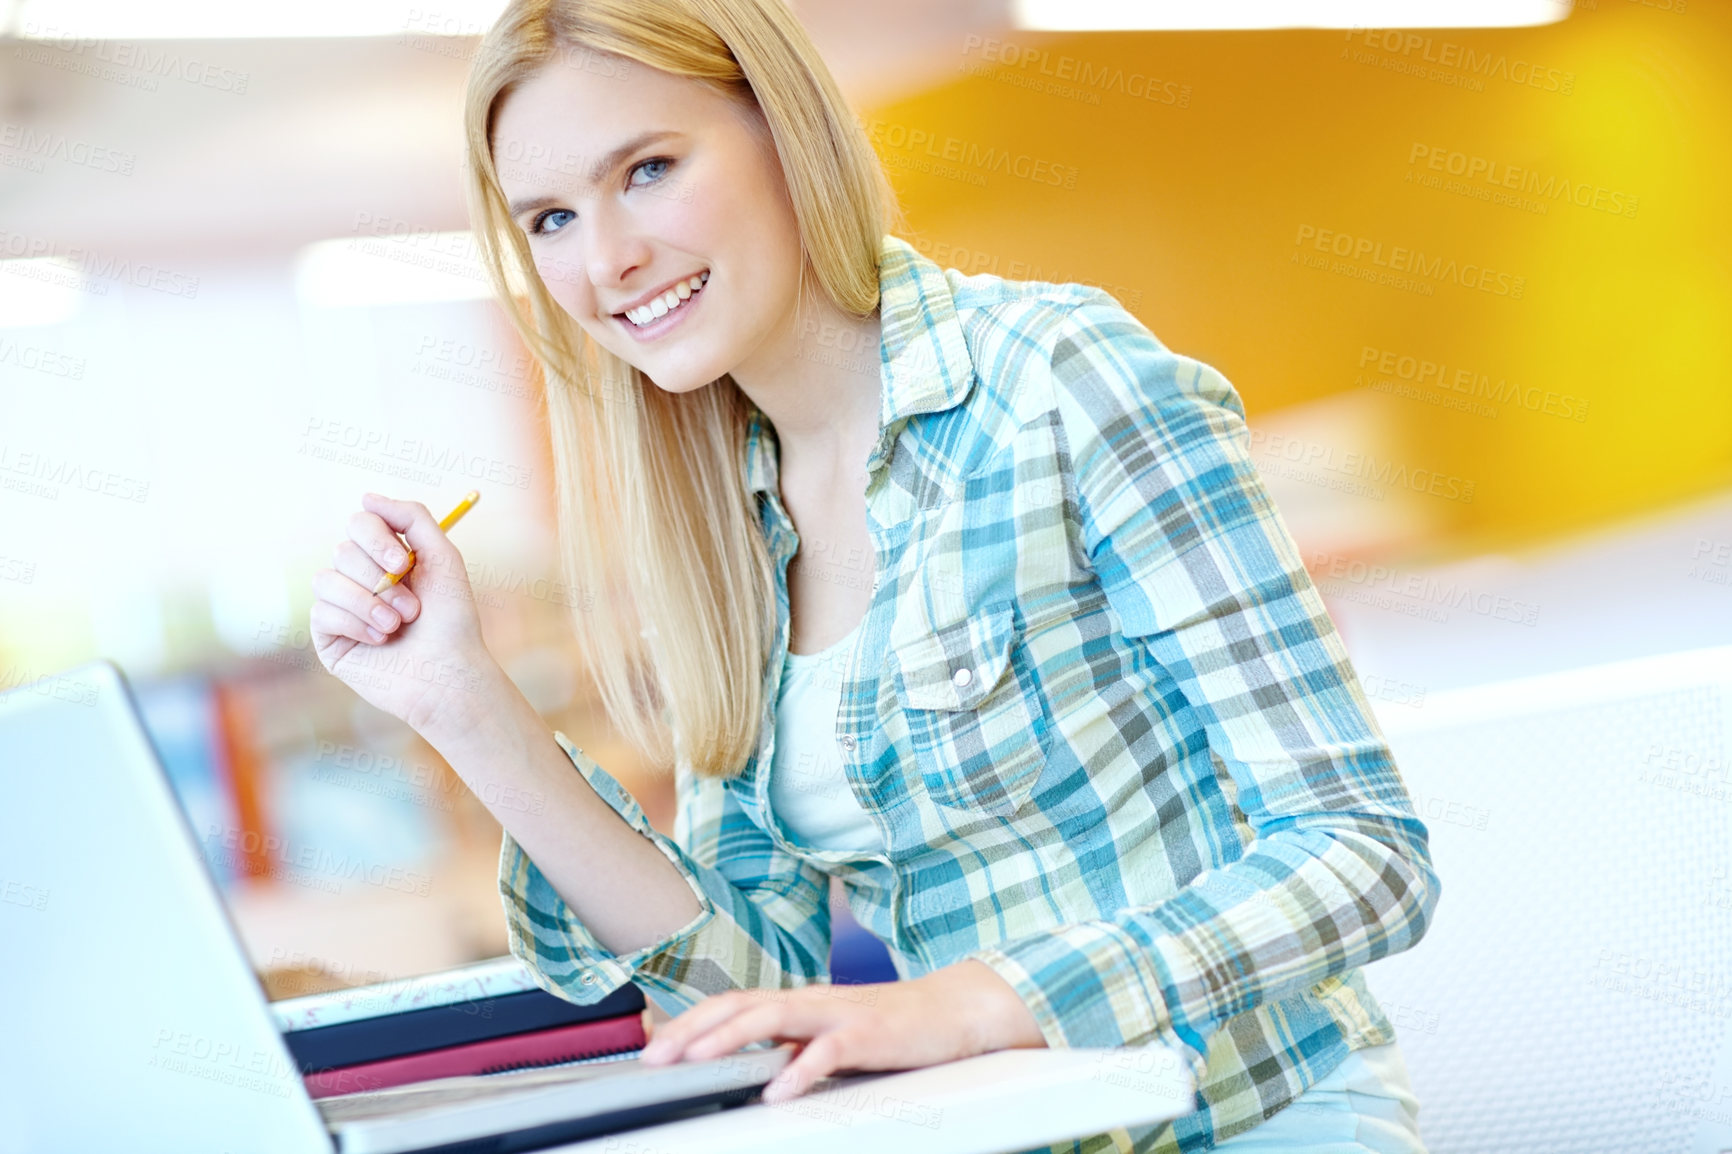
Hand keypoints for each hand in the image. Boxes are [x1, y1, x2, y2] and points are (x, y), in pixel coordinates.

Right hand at [309, 492, 496, 732]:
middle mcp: (360, 578)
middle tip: (413, 607)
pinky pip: (321, 611)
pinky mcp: (328, 637)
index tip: (405, 564)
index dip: (377, 538)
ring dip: (369, 603)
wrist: (448, 674)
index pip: (360, 523)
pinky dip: (355, 623)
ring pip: (326, 579)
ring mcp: (341, 606)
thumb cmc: (452, 619)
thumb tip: (367, 497)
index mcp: (387, 557)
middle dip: (380, 579)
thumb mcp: (443, 558)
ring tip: (398, 626)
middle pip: (342, 549)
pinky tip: (380, 640)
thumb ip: (413, 518)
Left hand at [637, 959, 1045, 1103]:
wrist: (955, 1011)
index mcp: (799, 1003)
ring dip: (731, 1037)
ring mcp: (841, 1015)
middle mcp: (812, 1001)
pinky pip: (831, 1051)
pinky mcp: (872, 1035)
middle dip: (693, 1029)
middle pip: (742, 1004)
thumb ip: (791, 1046)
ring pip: (777, 1016)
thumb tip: (745, 1067)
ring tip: (697, 1061)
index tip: (651, 1046)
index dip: (690, 1022)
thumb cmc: (892, 1028)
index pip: (733, 1004)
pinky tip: (778, 1092)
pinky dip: (802, 1070)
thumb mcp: (830, 1037)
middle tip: (655, 1056)